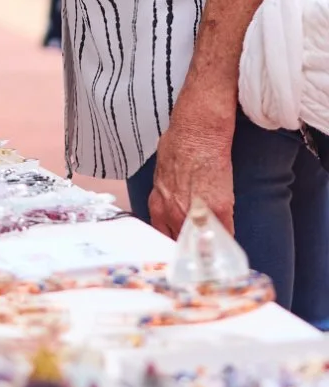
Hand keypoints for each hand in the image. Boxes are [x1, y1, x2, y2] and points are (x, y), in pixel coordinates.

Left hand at [148, 105, 234, 239]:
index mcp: (158, 205)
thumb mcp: (162, 174)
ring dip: (209, 249)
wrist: (197, 133)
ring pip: (203, 244)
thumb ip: (166, 193)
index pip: (163, 237)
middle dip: (191, 249)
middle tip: (200, 252)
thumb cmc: (178, 145)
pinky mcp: (218, 210)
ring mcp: (195, 215)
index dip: (174, 242)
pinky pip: (224, 235)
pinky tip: (228, 242)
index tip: (182, 246)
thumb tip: (172, 199)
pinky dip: (227, 240)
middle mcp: (174, 214)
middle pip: (182, 245)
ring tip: (216, 253)